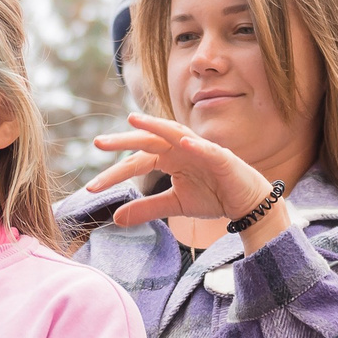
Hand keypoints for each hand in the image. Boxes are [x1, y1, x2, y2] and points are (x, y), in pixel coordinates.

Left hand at [87, 114, 286, 247]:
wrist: (246, 203)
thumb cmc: (212, 196)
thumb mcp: (174, 204)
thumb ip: (146, 208)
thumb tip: (116, 217)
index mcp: (168, 157)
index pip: (136, 162)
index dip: (114, 174)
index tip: (92, 187)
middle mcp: (180, 147)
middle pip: (147, 140)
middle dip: (123, 141)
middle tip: (97, 143)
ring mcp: (200, 149)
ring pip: (174, 133)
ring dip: (155, 126)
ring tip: (134, 120)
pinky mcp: (221, 157)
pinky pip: (207, 148)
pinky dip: (195, 144)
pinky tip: (181, 142)